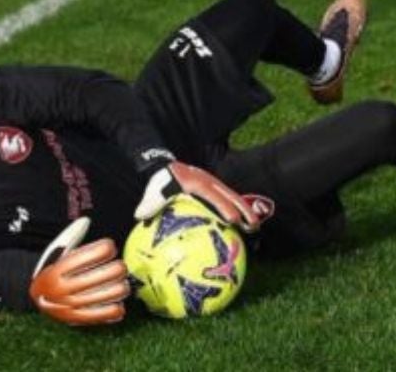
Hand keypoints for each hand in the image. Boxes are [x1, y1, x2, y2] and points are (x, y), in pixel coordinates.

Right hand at [29, 217, 129, 325]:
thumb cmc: (51, 272)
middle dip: (120, 266)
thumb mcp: (56, 252)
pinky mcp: (79, 319)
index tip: (108, 248)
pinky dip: (118, 307)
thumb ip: (71, 236)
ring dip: (123, 285)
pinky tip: (116, 301)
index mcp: (58, 269)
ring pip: (114, 292)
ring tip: (119, 282)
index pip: (98, 253)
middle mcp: (64, 288)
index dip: (108, 247)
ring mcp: (72, 305)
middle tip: (117, 266)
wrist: (34, 301)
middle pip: (112, 272)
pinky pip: (108, 313)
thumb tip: (86, 220)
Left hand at [134, 162, 261, 231]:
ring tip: (255, 227)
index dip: (223, 206)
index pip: (212, 195)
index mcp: (195, 183)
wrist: (167, 166)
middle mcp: (208, 182)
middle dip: (243, 209)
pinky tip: (243, 228)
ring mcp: (214, 185)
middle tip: (253, 225)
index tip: (233, 219)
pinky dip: (238, 211)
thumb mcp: (154, 189)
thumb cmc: (161, 181)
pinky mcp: (215, 190)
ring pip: (233, 198)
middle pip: (230, 196)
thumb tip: (140, 216)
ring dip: (245, 210)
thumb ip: (150, 202)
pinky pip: (228, 200)